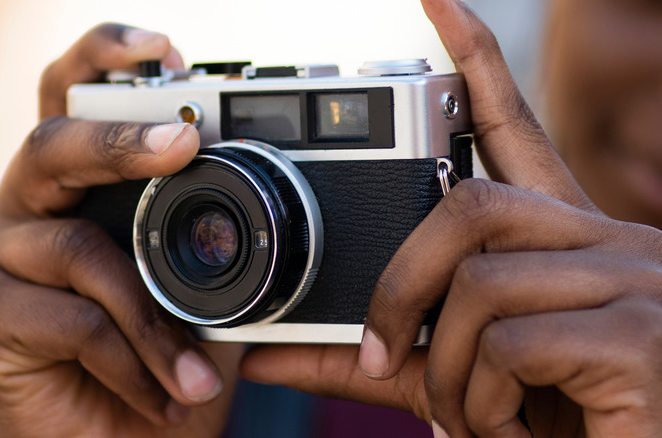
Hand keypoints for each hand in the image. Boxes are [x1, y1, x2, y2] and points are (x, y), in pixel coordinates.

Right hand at [0, 24, 242, 436]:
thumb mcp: (198, 292)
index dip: (106, 62)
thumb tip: (259, 190)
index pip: (73, 100)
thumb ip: (207, 239)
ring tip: (196, 373)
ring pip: (79, 248)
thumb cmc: (160, 364)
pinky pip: (71, 318)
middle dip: (121, 141)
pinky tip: (159, 394)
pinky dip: (130, 358)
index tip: (162, 50)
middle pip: (53, 143)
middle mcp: (24, 208)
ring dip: (153, 318)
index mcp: (74, 189)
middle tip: (183, 144)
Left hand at [241, 1, 661, 436]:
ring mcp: (635, 281)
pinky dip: (482, 404)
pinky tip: (514, 433)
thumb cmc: (561, 421)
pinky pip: (508, 342)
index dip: (478, 63)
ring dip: (446, 373)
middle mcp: (609, 242)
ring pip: (478, 284)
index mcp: (565, 244)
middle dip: (403, 285)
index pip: (516, 129)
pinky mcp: (641, 334)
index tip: (439, 5)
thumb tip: (267, 353)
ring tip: (475, 422)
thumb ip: (371, 361)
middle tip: (385, 355)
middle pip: (468, 206)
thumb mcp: (456, 379)